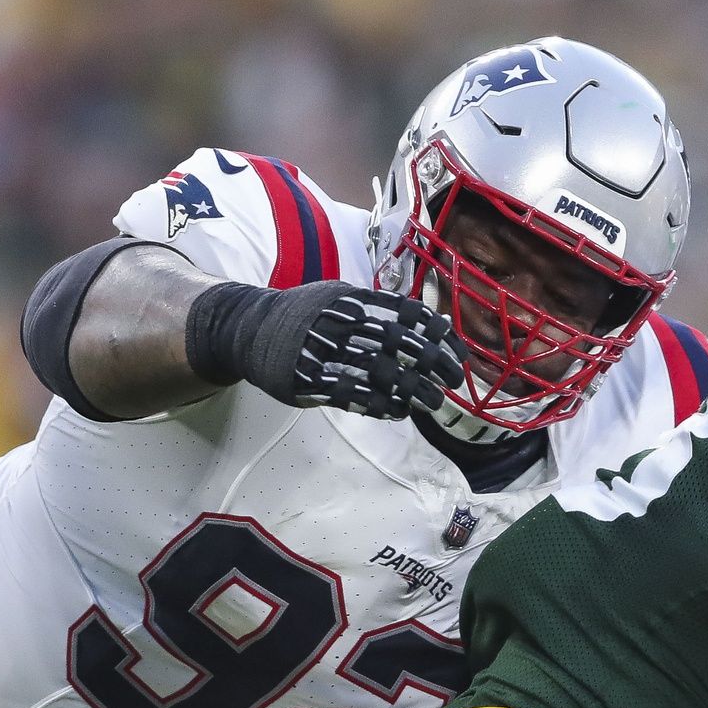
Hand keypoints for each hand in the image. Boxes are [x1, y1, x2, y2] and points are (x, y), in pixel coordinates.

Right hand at [292, 287, 464, 417]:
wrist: (249, 328)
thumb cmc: (304, 315)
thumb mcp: (339, 296)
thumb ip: (377, 307)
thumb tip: (425, 319)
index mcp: (353, 300)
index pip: (407, 314)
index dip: (437, 334)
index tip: (458, 352)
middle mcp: (342, 323)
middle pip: (400, 344)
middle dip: (433, 362)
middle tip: (454, 379)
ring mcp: (326, 351)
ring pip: (380, 372)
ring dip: (412, 389)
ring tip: (432, 401)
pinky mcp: (311, 379)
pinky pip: (353, 395)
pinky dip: (379, 404)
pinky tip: (398, 411)